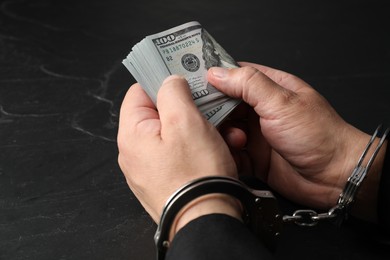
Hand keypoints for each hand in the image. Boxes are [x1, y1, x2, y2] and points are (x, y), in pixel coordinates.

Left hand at [117, 75, 240, 229]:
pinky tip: (216, 150)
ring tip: (221, 133)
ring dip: (198, 129)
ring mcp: (149, 169)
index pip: (139, 92)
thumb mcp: (186, 121)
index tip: (183, 77)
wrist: (207, 220)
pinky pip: (179, 154)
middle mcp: (135, 153)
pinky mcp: (165, 180)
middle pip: (159, 114)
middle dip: (187, 109)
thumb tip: (169, 81)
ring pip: (174, 135)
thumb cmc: (196, 175)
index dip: (162, 81)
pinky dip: (196, 148)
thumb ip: (173, 92)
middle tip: (208, 108)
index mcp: (131, 135)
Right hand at [208, 63, 384, 213]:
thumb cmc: (319, 135)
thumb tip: (217, 73)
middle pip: (225, 105)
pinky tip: (236, 157)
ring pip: (225, 130)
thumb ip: (248, 84)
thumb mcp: (281, 102)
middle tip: (213, 119)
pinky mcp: (255, 158)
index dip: (215, 79)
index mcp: (270, 89)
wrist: (335, 176)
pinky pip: (231, 154)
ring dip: (225, 136)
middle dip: (216, 112)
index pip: (236, 76)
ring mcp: (257, 134)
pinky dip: (229, 156)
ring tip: (238, 141)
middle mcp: (261, 110)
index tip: (196, 85)